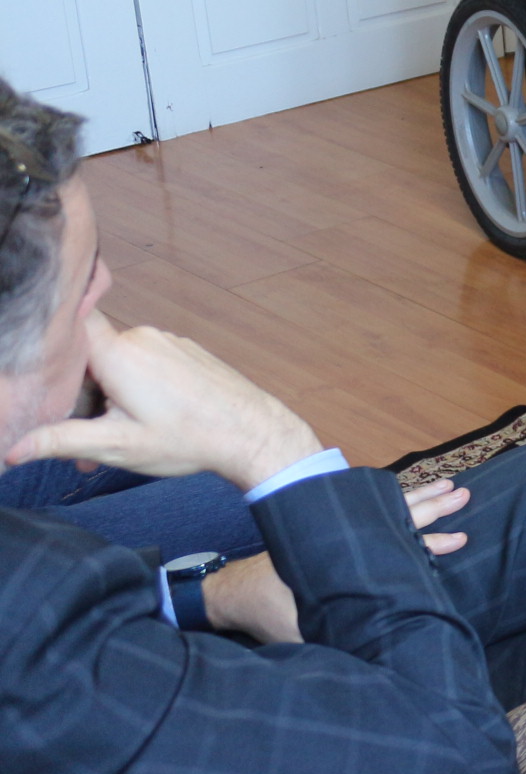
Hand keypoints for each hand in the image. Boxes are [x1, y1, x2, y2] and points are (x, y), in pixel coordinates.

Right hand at [7, 317, 320, 490]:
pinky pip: (148, 361)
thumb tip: (14, 449)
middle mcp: (142, 336)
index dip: (50, 340)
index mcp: (118, 352)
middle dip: (82, 394)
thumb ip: (61, 441)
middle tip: (83, 439)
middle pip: (91, 353)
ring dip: (111, 395)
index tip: (36, 365)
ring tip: (119, 436)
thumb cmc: (188, 439)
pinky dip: (137, 387)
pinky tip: (147, 419)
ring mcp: (167, 341)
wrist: (253, 434)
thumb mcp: (117, 445)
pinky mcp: (185, 350)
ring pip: (120, 361)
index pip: (69, 324)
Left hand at [198, 486, 467, 645]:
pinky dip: (391, 501)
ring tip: (447, 484)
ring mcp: (340, 533)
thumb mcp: (306, 629)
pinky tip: (406, 497)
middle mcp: (349, 539)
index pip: (398, 545)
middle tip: (463, 492)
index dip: (430, 543)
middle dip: (433, 505)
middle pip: (399, 516)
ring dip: (418, 497)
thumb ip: (339, 635)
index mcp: (350, 559)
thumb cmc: (269, 612)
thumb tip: (376, 647)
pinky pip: (368, 511)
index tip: (461, 537)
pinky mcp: (329, 535)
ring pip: (387, 507)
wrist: (232, 593)